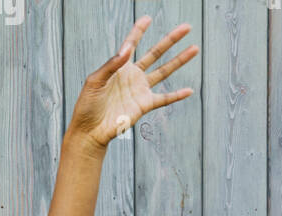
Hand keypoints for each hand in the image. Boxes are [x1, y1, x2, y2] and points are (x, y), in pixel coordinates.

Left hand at [68, 16, 196, 150]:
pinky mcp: (143, 105)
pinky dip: (176, 96)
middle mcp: (132, 76)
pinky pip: (164, 99)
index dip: (138, 31)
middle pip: (155, 53)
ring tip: (195, 48)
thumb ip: (111, 65)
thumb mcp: (94, 82)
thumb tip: (127, 49)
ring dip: (180, 60)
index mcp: (119, 68)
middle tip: (186, 27)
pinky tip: (189, 91)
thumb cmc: (87, 106)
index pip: (131, 45)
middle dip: (171, 40)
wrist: (89, 131)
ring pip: (164, 71)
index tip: (147, 18)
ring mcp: (140, 90)